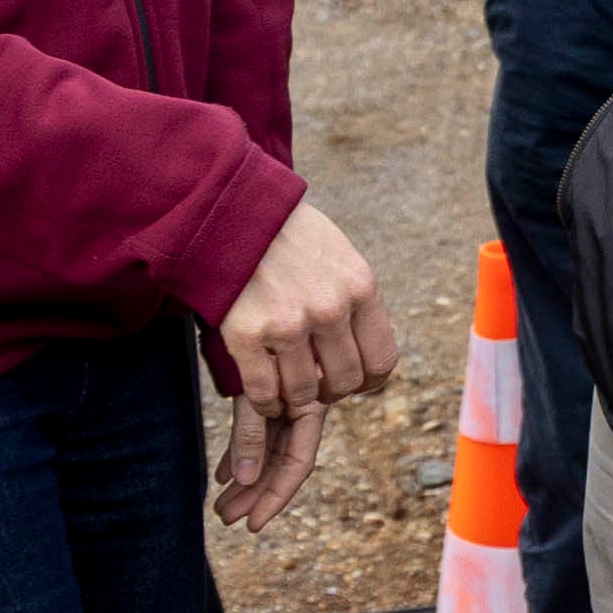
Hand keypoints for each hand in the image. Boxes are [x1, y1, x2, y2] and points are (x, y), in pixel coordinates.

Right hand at [215, 201, 396, 529]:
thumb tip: (363, 347)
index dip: (367, 381)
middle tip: (313, 383)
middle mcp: (329, 309)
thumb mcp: (338, 255)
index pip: (381, 361)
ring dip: (295, 400)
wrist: (231, 209)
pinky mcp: (247, 335)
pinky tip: (264, 396)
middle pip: (345, 383)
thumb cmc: (286, 233)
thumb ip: (353, 298)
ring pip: (304, 395)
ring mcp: (288, 324)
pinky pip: (264, 393)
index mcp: (359, 287)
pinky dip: (266, 403)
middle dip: (330, 391)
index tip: (351, 380)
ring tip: (286, 390)